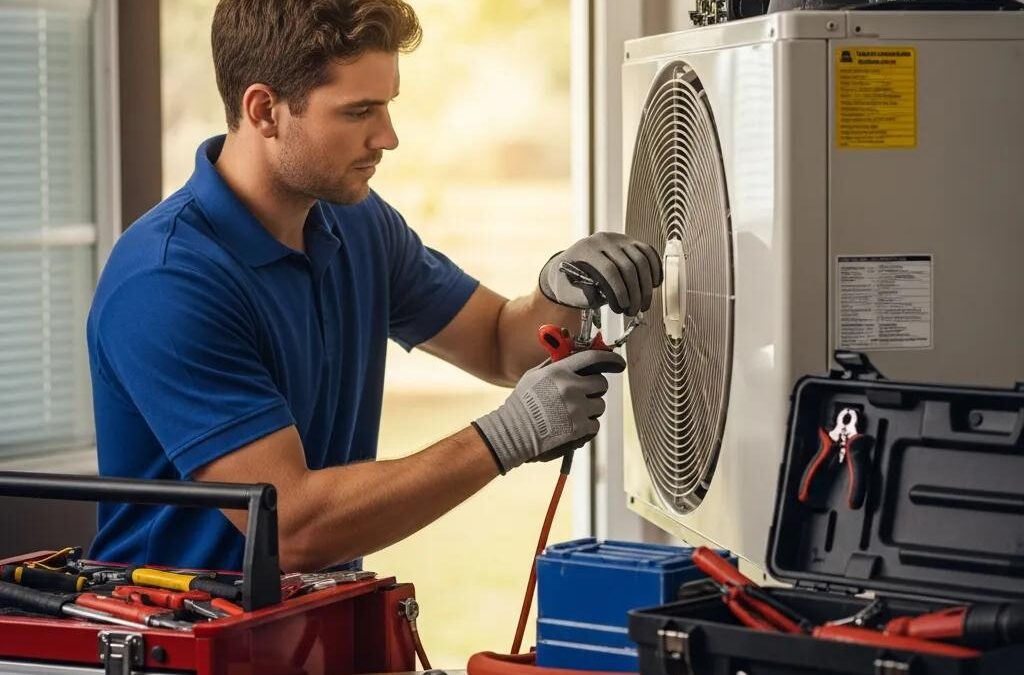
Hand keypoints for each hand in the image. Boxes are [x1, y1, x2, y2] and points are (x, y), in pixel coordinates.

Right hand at [471, 349, 625, 472]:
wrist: (513, 433)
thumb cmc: (521, 405)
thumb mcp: (533, 376)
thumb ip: (553, 364)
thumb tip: (568, 353)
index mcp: (560, 372)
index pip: (593, 358)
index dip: (610, 358)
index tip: (618, 362)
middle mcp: (571, 388)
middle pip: (601, 383)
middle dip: (595, 389)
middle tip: (583, 394)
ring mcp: (577, 409)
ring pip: (600, 405)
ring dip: (591, 409)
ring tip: (571, 413)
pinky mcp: (580, 428)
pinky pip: (595, 424)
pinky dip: (587, 427)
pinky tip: (571, 426)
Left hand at [538, 232, 662, 315]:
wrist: (569, 265)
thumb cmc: (567, 281)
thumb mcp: (567, 290)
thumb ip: (581, 295)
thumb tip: (599, 296)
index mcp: (586, 250)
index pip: (609, 269)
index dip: (619, 290)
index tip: (623, 306)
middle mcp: (603, 240)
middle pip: (628, 265)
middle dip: (635, 292)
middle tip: (634, 310)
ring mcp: (618, 239)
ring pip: (641, 259)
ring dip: (646, 285)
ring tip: (643, 303)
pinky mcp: (630, 241)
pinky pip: (648, 252)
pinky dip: (654, 268)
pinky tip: (654, 284)